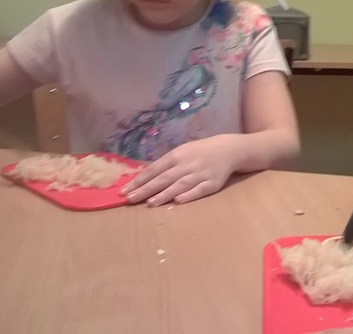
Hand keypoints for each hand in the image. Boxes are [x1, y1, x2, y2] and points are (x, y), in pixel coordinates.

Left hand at [121, 135, 235, 205]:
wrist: (228, 149)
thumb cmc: (199, 152)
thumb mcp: (181, 152)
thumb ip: (165, 165)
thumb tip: (143, 177)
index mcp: (177, 155)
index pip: (154, 169)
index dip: (139, 180)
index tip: (124, 190)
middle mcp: (187, 164)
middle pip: (164, 178)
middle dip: (146, 189)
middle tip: (130, 199)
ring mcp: (200, 173)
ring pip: (180, 185)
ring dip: (164, 194)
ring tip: (150, 203)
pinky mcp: (213, 183)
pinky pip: (199, 190)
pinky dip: (189, 195)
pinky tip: (177, 201)